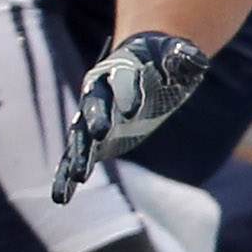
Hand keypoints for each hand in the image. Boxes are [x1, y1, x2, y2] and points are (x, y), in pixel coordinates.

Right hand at [54, 31, 209, 200]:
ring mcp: (93, 118)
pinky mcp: (94, 140)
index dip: (128, 93)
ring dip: (77, 156)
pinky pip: (77, 158)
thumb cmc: (164, 57)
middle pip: (95, 108)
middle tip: (100, 134)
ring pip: (80, 138)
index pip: (122, 82)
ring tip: (76, 177)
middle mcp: (99, 94)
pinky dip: (67, 176)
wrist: (145, 62)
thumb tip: (192, 58)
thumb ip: (183, 57)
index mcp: (118, 70)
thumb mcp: (179, 54)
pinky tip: (60, 197)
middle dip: (97, 119)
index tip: (135, 111)